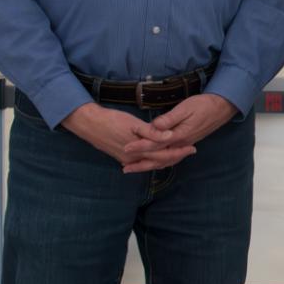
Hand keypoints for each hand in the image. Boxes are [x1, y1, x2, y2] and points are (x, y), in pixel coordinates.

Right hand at [60, 101, 184, 168]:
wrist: (90, 124)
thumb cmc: (112, 121)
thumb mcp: (134, 124)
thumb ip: (152, 132)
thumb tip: (170, 137)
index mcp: (140, 150)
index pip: (166, 155)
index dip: (180, 152)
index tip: (193, 148)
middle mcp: (135, 159)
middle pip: (161, 161)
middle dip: (176, 156)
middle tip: (190, 151)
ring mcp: (128, 159)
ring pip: (152, 163)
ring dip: (166, 160)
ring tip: (178, 154)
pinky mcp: (123, 157)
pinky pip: (143, 161)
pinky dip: (154, 160)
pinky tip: (158, 157)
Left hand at [120, 93, 237, 171]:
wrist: (221, 108)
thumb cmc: (203, 105)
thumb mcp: (185, 108)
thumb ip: (169, 119)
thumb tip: (154, 126)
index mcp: (179, 136)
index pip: (156, 144)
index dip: (141, 146)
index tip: (126, 147)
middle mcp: (181, 144)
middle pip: (158, 158)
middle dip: (141, 162)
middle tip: (124, 166)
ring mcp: (184, 146)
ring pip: (164, 161)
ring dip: (148, 166)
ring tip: (134, 169)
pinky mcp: (185, 144)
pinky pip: (170, 159)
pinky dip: (159, 163)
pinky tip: (152, 164)